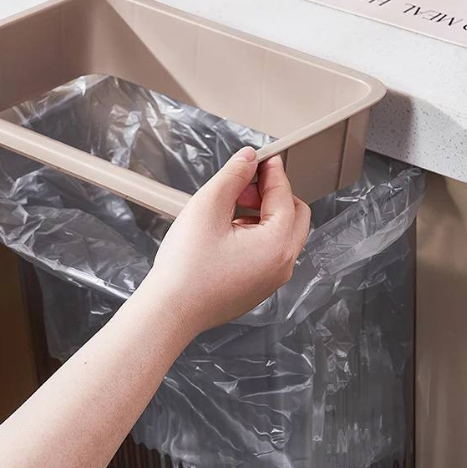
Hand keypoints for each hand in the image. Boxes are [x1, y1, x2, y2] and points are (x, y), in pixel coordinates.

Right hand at [145, 146, 310, 335]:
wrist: (171, 310)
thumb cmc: (187, 267)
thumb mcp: (208, 206)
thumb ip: (233, 175)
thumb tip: (248, 159)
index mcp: (277, 243)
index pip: (285, 195)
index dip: (272, 171)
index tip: (261, 158)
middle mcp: (283, 264)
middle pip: (295, 215)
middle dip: (273, 194)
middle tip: (244, 186)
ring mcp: (272, 279)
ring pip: (282, 235)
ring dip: (264, 215)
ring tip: (230, 210)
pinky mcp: (259, 288)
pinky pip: (269, 254)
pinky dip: (258, 236)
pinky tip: (228, 233)